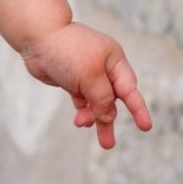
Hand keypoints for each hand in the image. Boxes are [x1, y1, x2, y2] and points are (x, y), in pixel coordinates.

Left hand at [21, 22, 152, 149]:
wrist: (37, 39)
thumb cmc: (68, 52)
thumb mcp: (90, 77)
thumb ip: (103, 99)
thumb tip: (109, 117)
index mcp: (114, 61)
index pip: (130, 89)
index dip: (138, 109)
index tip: (145, 127)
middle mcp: (103, 67)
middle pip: (113, 99)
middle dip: (110, 119)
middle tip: (109, 144)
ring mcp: (86, 74)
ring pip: (97, 102)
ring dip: (95, 118)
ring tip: (94, 135)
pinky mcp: (72, 80)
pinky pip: (83, 101)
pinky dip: (83, 111)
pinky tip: (80, 121)